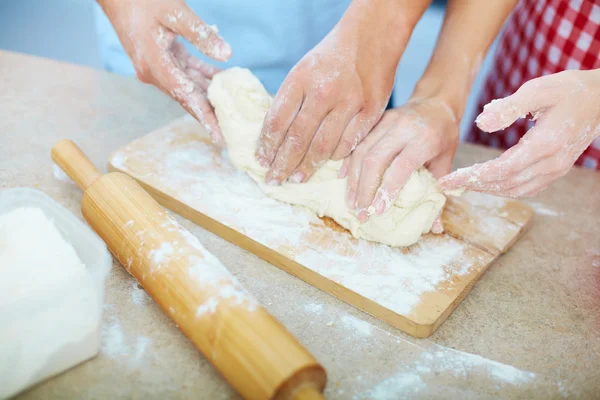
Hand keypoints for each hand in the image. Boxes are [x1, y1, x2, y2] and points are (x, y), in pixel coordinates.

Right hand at [97, 0, 230, 144]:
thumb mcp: (175, 12)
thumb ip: (201, 34)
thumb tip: (226, 55)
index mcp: (154, 65)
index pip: (185, 97)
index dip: (204, 117)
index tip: (219, 136)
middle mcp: (154, 72)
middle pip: (187, 97)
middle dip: (209, 114)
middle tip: (231, 131)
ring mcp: (156, 66)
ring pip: (188, 86)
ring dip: (208, 95)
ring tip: (230, 110)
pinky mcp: (160, 58)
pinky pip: (185, 71)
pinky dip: (202, 75)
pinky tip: (221, 78)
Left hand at [255, 0, 411, 184]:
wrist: (372, 37)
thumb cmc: (331, 58)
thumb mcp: (302, 70)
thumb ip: (290, 101)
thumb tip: (274, 138)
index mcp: (300, 79)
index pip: (276, 121)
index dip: (266, 145)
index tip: (261, 161)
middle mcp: (324, 91)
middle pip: (297, 139)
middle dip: (282, 164)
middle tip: (273, 180)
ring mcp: (349, 102)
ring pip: (323, 147)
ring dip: (307, 167)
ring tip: (296, 178)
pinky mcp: (371, 111)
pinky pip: (348, 145)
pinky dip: (334, 158)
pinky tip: (325, 165)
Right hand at [342, 98, 458, 224]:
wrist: (436, 102)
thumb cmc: (443, 136)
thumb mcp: (446, 162)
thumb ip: (437, 192)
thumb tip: (434, 228)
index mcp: (425, 139)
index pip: (401, 166)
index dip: (387, 189)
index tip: (378, 210)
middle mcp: (403, 128)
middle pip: (375, 159)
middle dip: (364, 189)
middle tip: (361, 211)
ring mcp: (386, 122)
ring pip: (361, 151)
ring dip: (353, 179)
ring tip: (352, 202)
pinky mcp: (375, 120)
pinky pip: (357, 143)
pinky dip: (348, 162)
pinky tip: (343, 180)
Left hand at [439, 69, 599, 197]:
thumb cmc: (568, 89)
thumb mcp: (537, 90)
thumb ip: (508, 107)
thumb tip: (480, 123)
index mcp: (545, 144)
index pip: (500, 170)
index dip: (471, 177)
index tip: (447, 179)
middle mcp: (552, 163)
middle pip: (506, 183)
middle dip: (474, 185)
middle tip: (448, 183)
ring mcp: (557, 169)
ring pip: (516, 189)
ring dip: (488, 189)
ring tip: (464, 183)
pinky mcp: (558, 169)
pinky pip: (528, 188)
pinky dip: (505, 188)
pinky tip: (489, 183)